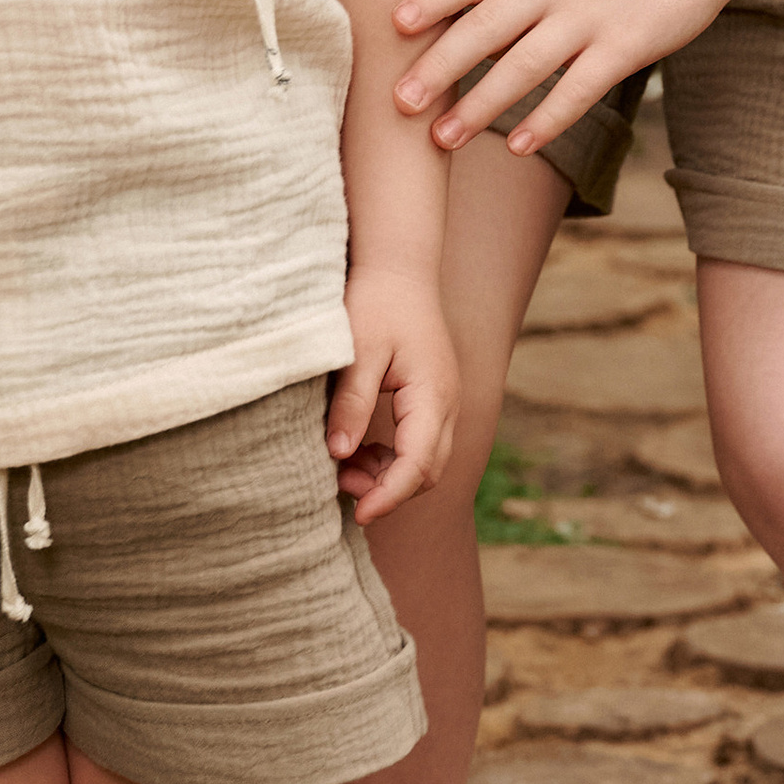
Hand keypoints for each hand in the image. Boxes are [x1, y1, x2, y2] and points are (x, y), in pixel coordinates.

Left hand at [327, 263, 459, 524]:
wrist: (398, 269)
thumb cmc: (376, 303)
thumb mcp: (358, 351)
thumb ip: (351, 402)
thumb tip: (338, 453)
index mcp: (433, 395)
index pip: (418, 465)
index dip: (389, 495)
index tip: (359, 514)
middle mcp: (446, 404)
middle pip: (427, 471)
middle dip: (387, 490)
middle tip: (341, 486)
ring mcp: (442, 403)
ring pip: (424, 461)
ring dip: (387, 475)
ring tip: (342, 469)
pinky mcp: (430, 400)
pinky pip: (418, 444)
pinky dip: (389, 458)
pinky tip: (355, 451)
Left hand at [392, 0, 758, 155]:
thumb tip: (455, 31)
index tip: (393, 26)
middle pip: (485, 27)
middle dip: (438, 67)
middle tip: (399, 101)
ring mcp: (589, 14)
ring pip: (524, 66)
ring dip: (480, 106)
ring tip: (443, 138)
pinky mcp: (625, 45)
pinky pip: (578, 91)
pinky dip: (546, 121)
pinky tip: (520, 147)